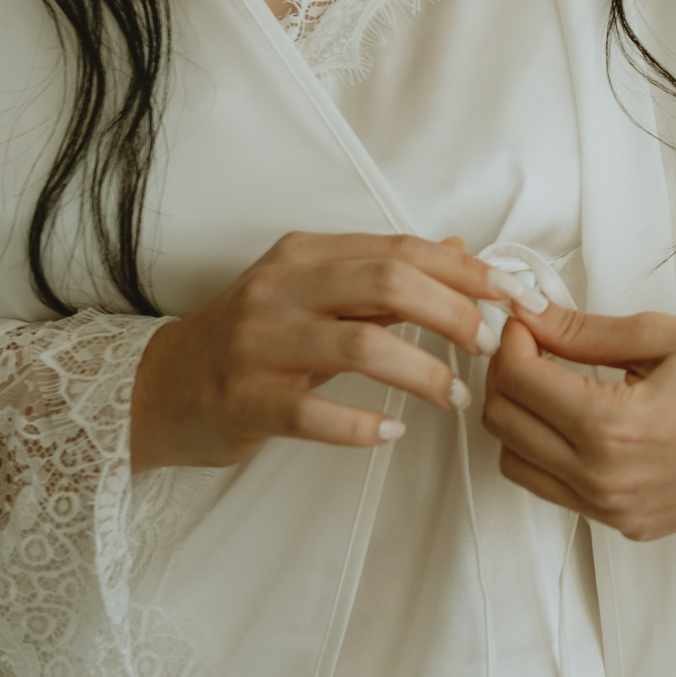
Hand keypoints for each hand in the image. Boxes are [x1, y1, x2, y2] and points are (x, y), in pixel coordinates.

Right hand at [131, 231, 510, 470]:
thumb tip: (457, 246)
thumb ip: (383, 274)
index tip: (515, 296)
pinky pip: (314, 414)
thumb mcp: (315, 292)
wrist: (160, 388)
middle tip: (491, 345)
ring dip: (421, 372)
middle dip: (454, 313)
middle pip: (388, 284)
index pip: (401, 250)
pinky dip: (362, 423)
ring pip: (359, 345)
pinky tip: (393, 430)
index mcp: (306, 255)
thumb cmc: (252, 339)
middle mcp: (281, 289)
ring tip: (454, 396)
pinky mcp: (244, 399)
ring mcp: (259, 344)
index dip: (466, 271)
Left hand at [483, 304, 675, 540]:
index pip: (519, 380)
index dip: (512, 340)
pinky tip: (587, 421)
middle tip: (534, 346)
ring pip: (520, 466)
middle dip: (508, 376)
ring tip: (556, 383)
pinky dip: (553, 455)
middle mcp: (606, 481)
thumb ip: (586, 331)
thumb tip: (530, 317)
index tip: (526, 321)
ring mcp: (616, 512)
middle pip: (506, 425)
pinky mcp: (629, 526)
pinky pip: (560, 492)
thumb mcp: (663, 335)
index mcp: (613, 428)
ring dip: (523, 420)